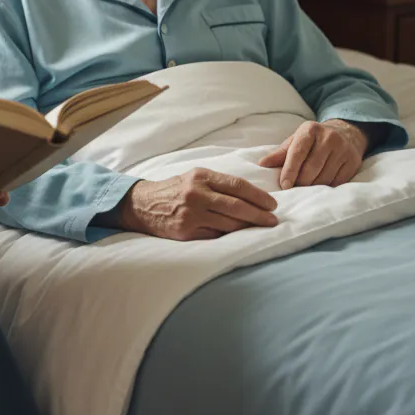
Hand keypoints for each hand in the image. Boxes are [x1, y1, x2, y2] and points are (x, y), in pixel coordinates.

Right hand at [116, 168, 278, 241]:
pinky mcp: (186, 231)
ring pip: (229, 224)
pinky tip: (238, 237)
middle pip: (237, 207)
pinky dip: (229, 237)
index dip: (258, 196)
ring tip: (260, 229)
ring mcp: (191, 214)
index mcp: (200, 177)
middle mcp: (196, 194)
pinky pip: (215, 236)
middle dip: (259, 215)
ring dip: (248, 228)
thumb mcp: (193, 178)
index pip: (237, 186)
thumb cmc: (174, 190)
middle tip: (273, 221)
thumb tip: (251, 197)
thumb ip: (218, 184)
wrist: (141, 204)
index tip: (272, 205)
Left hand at [258, 119, 366, 188]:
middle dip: (300, 182)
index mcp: (310, 130)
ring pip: (324, 177)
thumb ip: (280, 153)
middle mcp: (329, 137)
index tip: (284, 185)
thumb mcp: (296, 141)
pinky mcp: (353, 161)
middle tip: (294, 189)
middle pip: (311, 168)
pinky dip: (326, 187)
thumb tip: (262, 164)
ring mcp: (343, 149)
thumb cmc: (313, 140)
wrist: (346, 133)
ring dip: (313, 187)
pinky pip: (337, 181)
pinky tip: (320, 187)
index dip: (289, 171)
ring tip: (305, 188)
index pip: (298, 153)